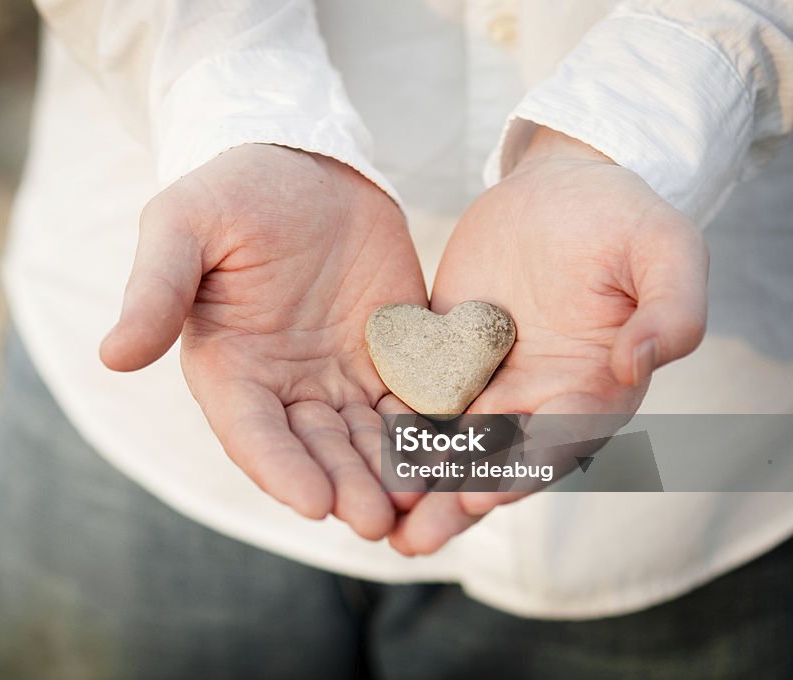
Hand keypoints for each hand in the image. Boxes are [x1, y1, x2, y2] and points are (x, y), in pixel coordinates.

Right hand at [99, 144, 427, 539]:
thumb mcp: (182, 226)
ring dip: (391, 472)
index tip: (312, 504)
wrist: (304, 161)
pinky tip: (458, 453)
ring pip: (367, 437)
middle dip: (345, 485)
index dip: (279, 468)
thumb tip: (112, 357)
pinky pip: (414, 401)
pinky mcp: (391, 356)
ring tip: (422, 501)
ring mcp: (339, 375)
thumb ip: (155, 290)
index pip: (251, 432)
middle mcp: (283, 385)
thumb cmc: (232, 190)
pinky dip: (432, 430)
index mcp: (228, 368)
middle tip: (378, 519)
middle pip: (315, 449)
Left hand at [389, 127, 708, 554]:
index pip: (560, 440)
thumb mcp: (664, 249)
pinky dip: (390, 422)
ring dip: (416, 479)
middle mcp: (536, 397)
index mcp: (594, 388)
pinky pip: (413, 391)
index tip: (486, 491)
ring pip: (449, 440)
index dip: (526, 467)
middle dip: (456, 501)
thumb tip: (642, 362)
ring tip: (377, 515)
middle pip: (495, 460)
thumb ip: (670, 308)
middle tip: (412, 541)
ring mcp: (486, 378)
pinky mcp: (442, 352)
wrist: (559, 189)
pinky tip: (353, 447)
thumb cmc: (623, 218)